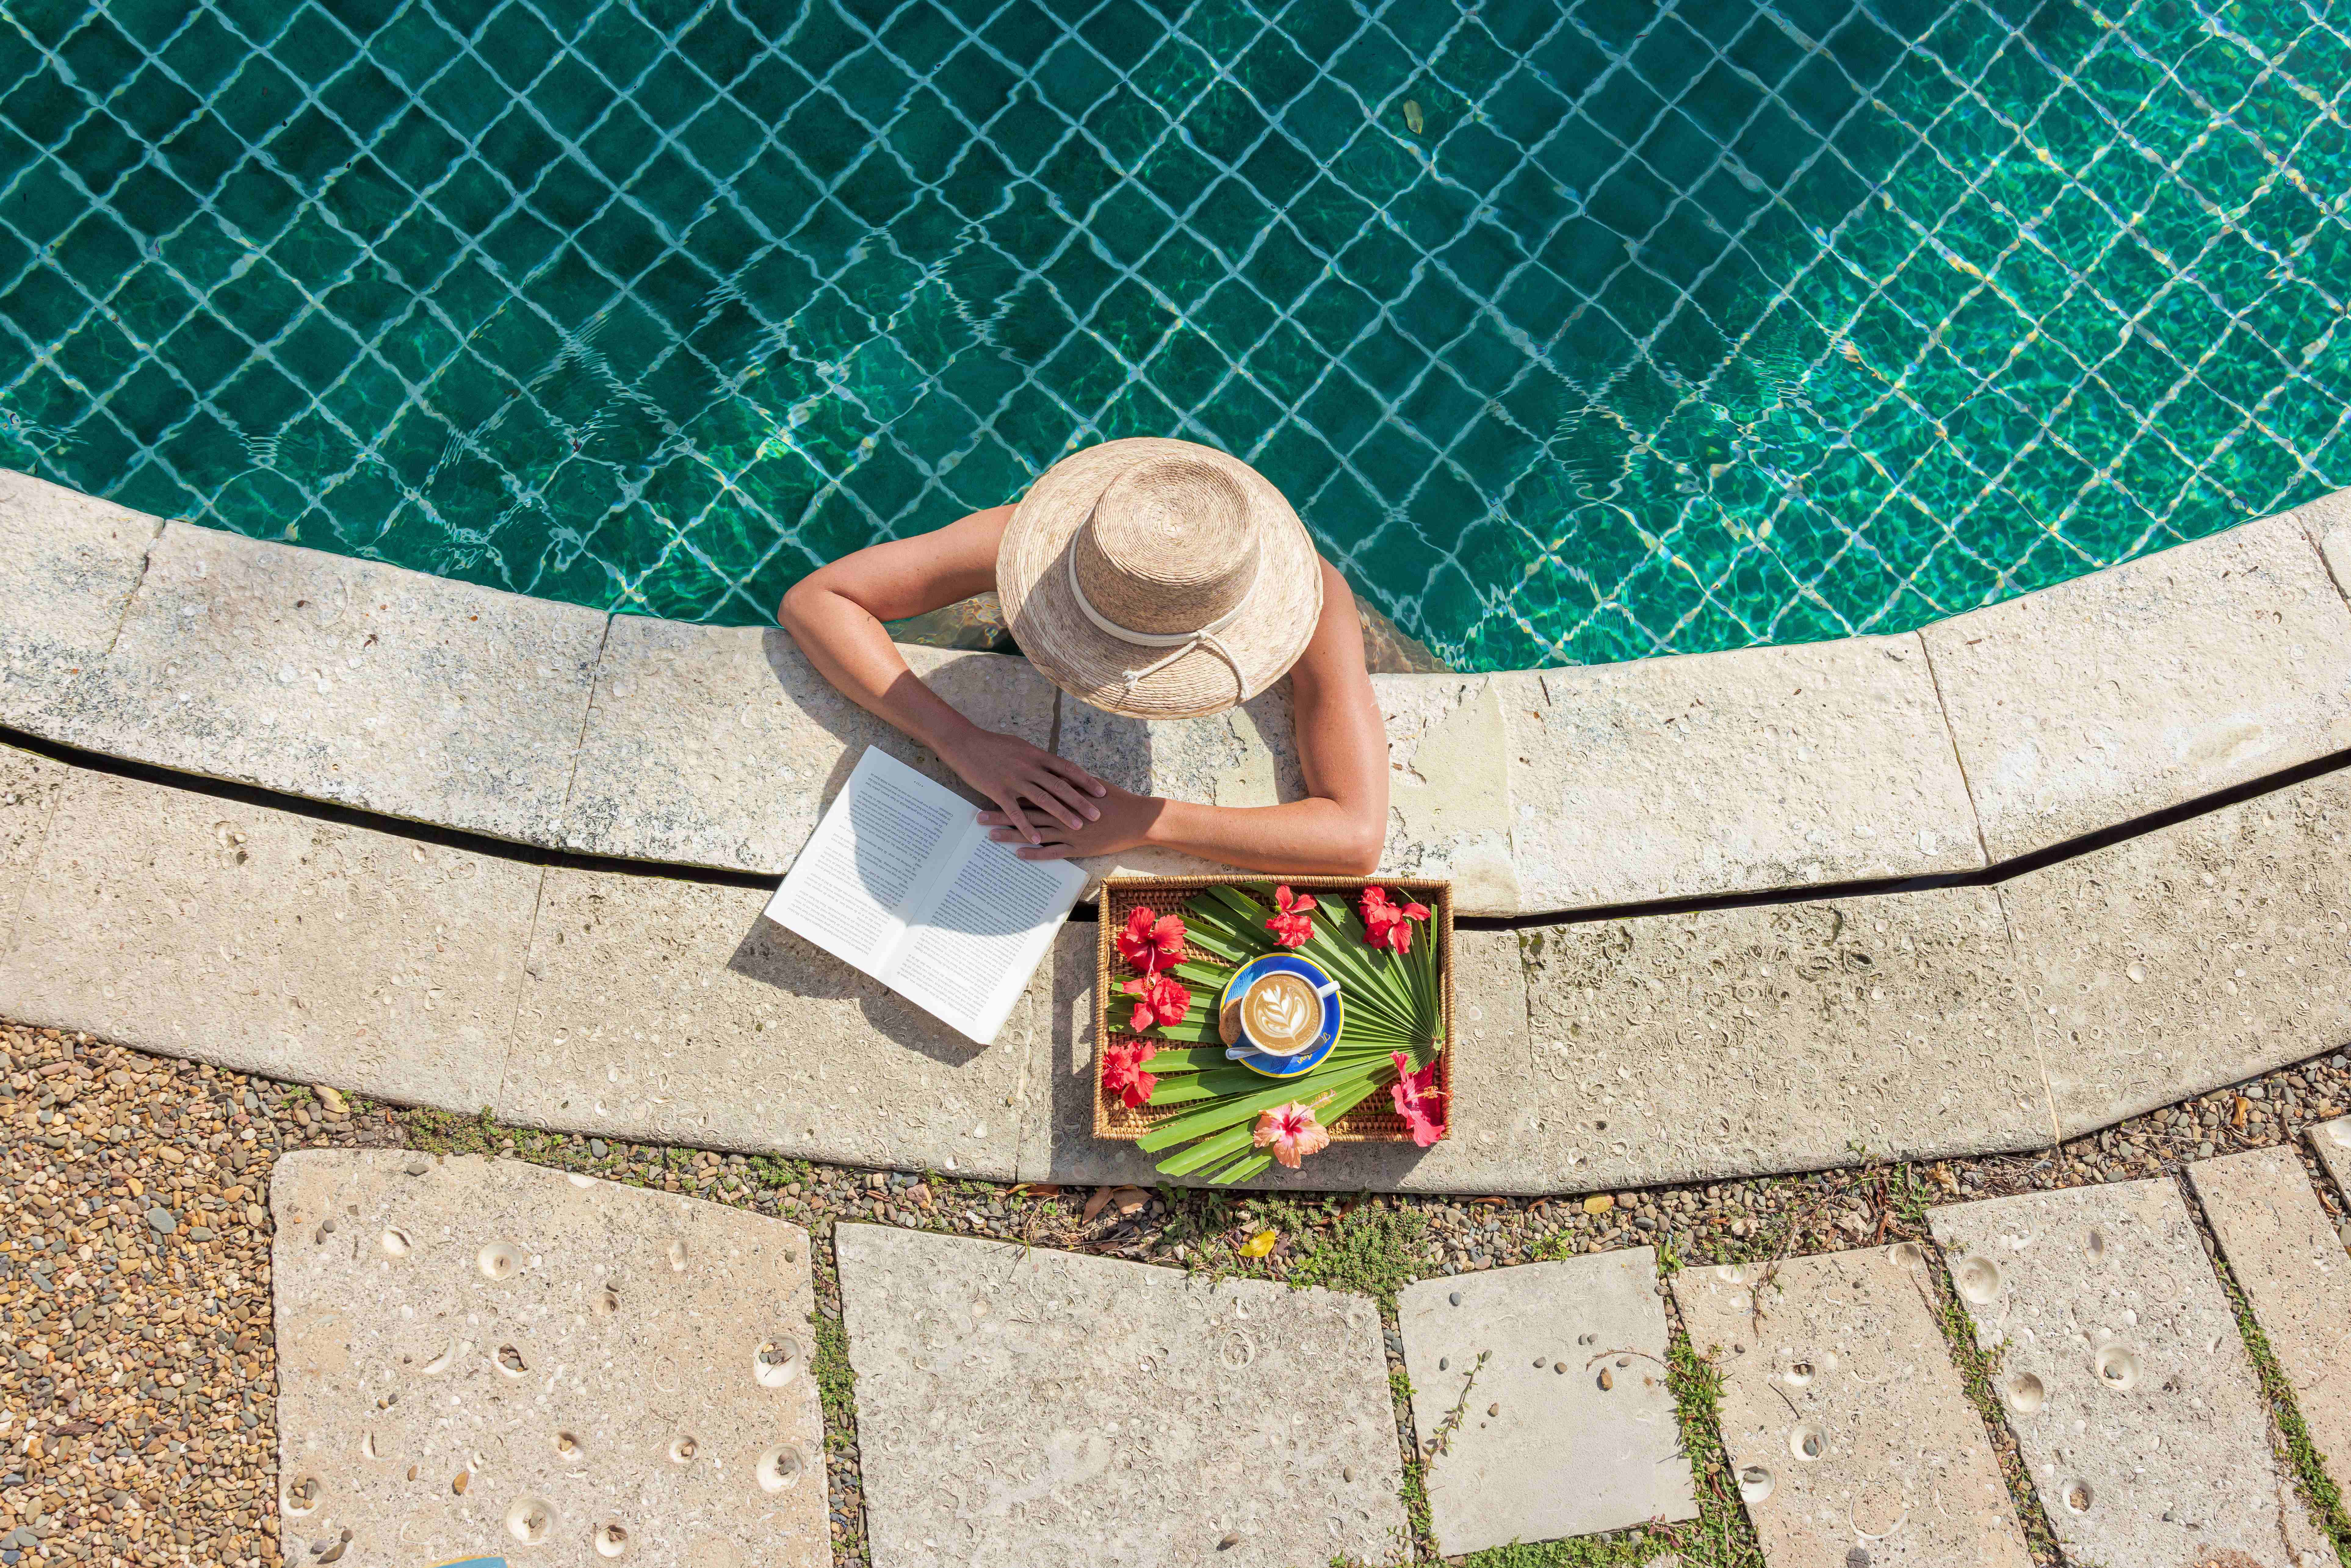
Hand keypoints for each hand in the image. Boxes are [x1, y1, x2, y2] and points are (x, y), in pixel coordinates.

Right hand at [939, 728, 1105, 844]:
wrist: (965, 743)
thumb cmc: (993, 744)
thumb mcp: (1020, 746)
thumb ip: (1038, 758)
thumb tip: (1053, 766)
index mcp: (1036, 755)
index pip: (1067, 768)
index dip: (1086, 780)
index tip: (1101, 791)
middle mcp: (1029, 767)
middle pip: (1060, 786)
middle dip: (1080, 801)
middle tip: (1097, 815)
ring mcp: (1014, 779)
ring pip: (1042, 799)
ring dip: (1061, 814)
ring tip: (1077, 826)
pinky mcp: (998, 791)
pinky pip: (1015, 812)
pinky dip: (1027, 826)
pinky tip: (1038, 839)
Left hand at [980, 781, 1162, 859]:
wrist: (1136, 819)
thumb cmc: (1116, 800)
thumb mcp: (1092, 785)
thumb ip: (1072, 780)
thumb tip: (1056, 772)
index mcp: (1064, 795)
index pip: (1031, 792)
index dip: (1010, 792)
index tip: (990, 790)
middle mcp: (1063, 813)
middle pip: (1025, 812)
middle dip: (1001, 814)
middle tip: (979, 816)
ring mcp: (1069, 831)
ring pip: (1034, 832)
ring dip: (1012, 834)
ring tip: (991, 836)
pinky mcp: (1078, 847)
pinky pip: (1052, 852)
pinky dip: (1035, 853)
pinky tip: (1019, 854)